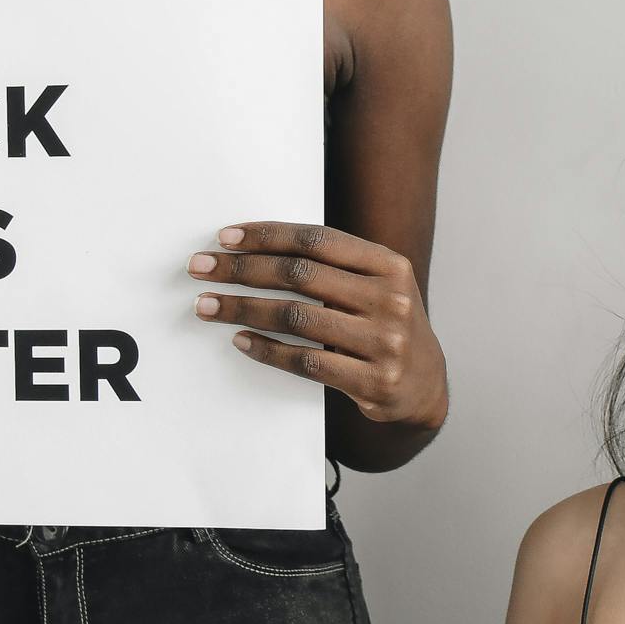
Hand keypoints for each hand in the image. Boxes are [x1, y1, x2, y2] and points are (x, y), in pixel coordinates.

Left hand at [189, 223, 447, 431]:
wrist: (423, 387)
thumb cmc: (386, 327)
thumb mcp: (378, 286)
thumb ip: (335, 265)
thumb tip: (257, 247)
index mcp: (390, 266)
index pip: (318, 239)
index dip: (268, 236)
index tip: (226, 238)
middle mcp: (391, 300)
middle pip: (300, 275)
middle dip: (242, 269)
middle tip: (201, 268)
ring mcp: (384, 342)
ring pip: (296, 317)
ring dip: (242, 309)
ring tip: (207, 306)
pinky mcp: (371, 381)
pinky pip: (305, 361)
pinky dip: (266, 349)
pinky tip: (240, 340)